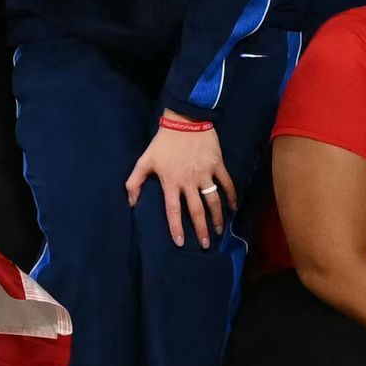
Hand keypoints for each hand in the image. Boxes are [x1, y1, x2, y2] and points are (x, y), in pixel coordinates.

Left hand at [126, 119, 234, 245]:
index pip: (174, 211)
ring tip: (218, 231)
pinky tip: (233, 207)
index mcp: (171, 183)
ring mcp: (205, 174)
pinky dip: (232, 196)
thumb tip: (131, 203)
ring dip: (217, 217)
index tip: (180, 243)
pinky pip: (226, 183)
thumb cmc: (163, 142)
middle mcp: (189, 182)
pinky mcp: (217, 165)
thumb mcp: (144, 161)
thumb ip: (134, 183)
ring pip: (213, 200)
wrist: (185, 120)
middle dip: (201, 229)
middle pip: (197, 210)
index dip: (176, 228)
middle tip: (205, 245)